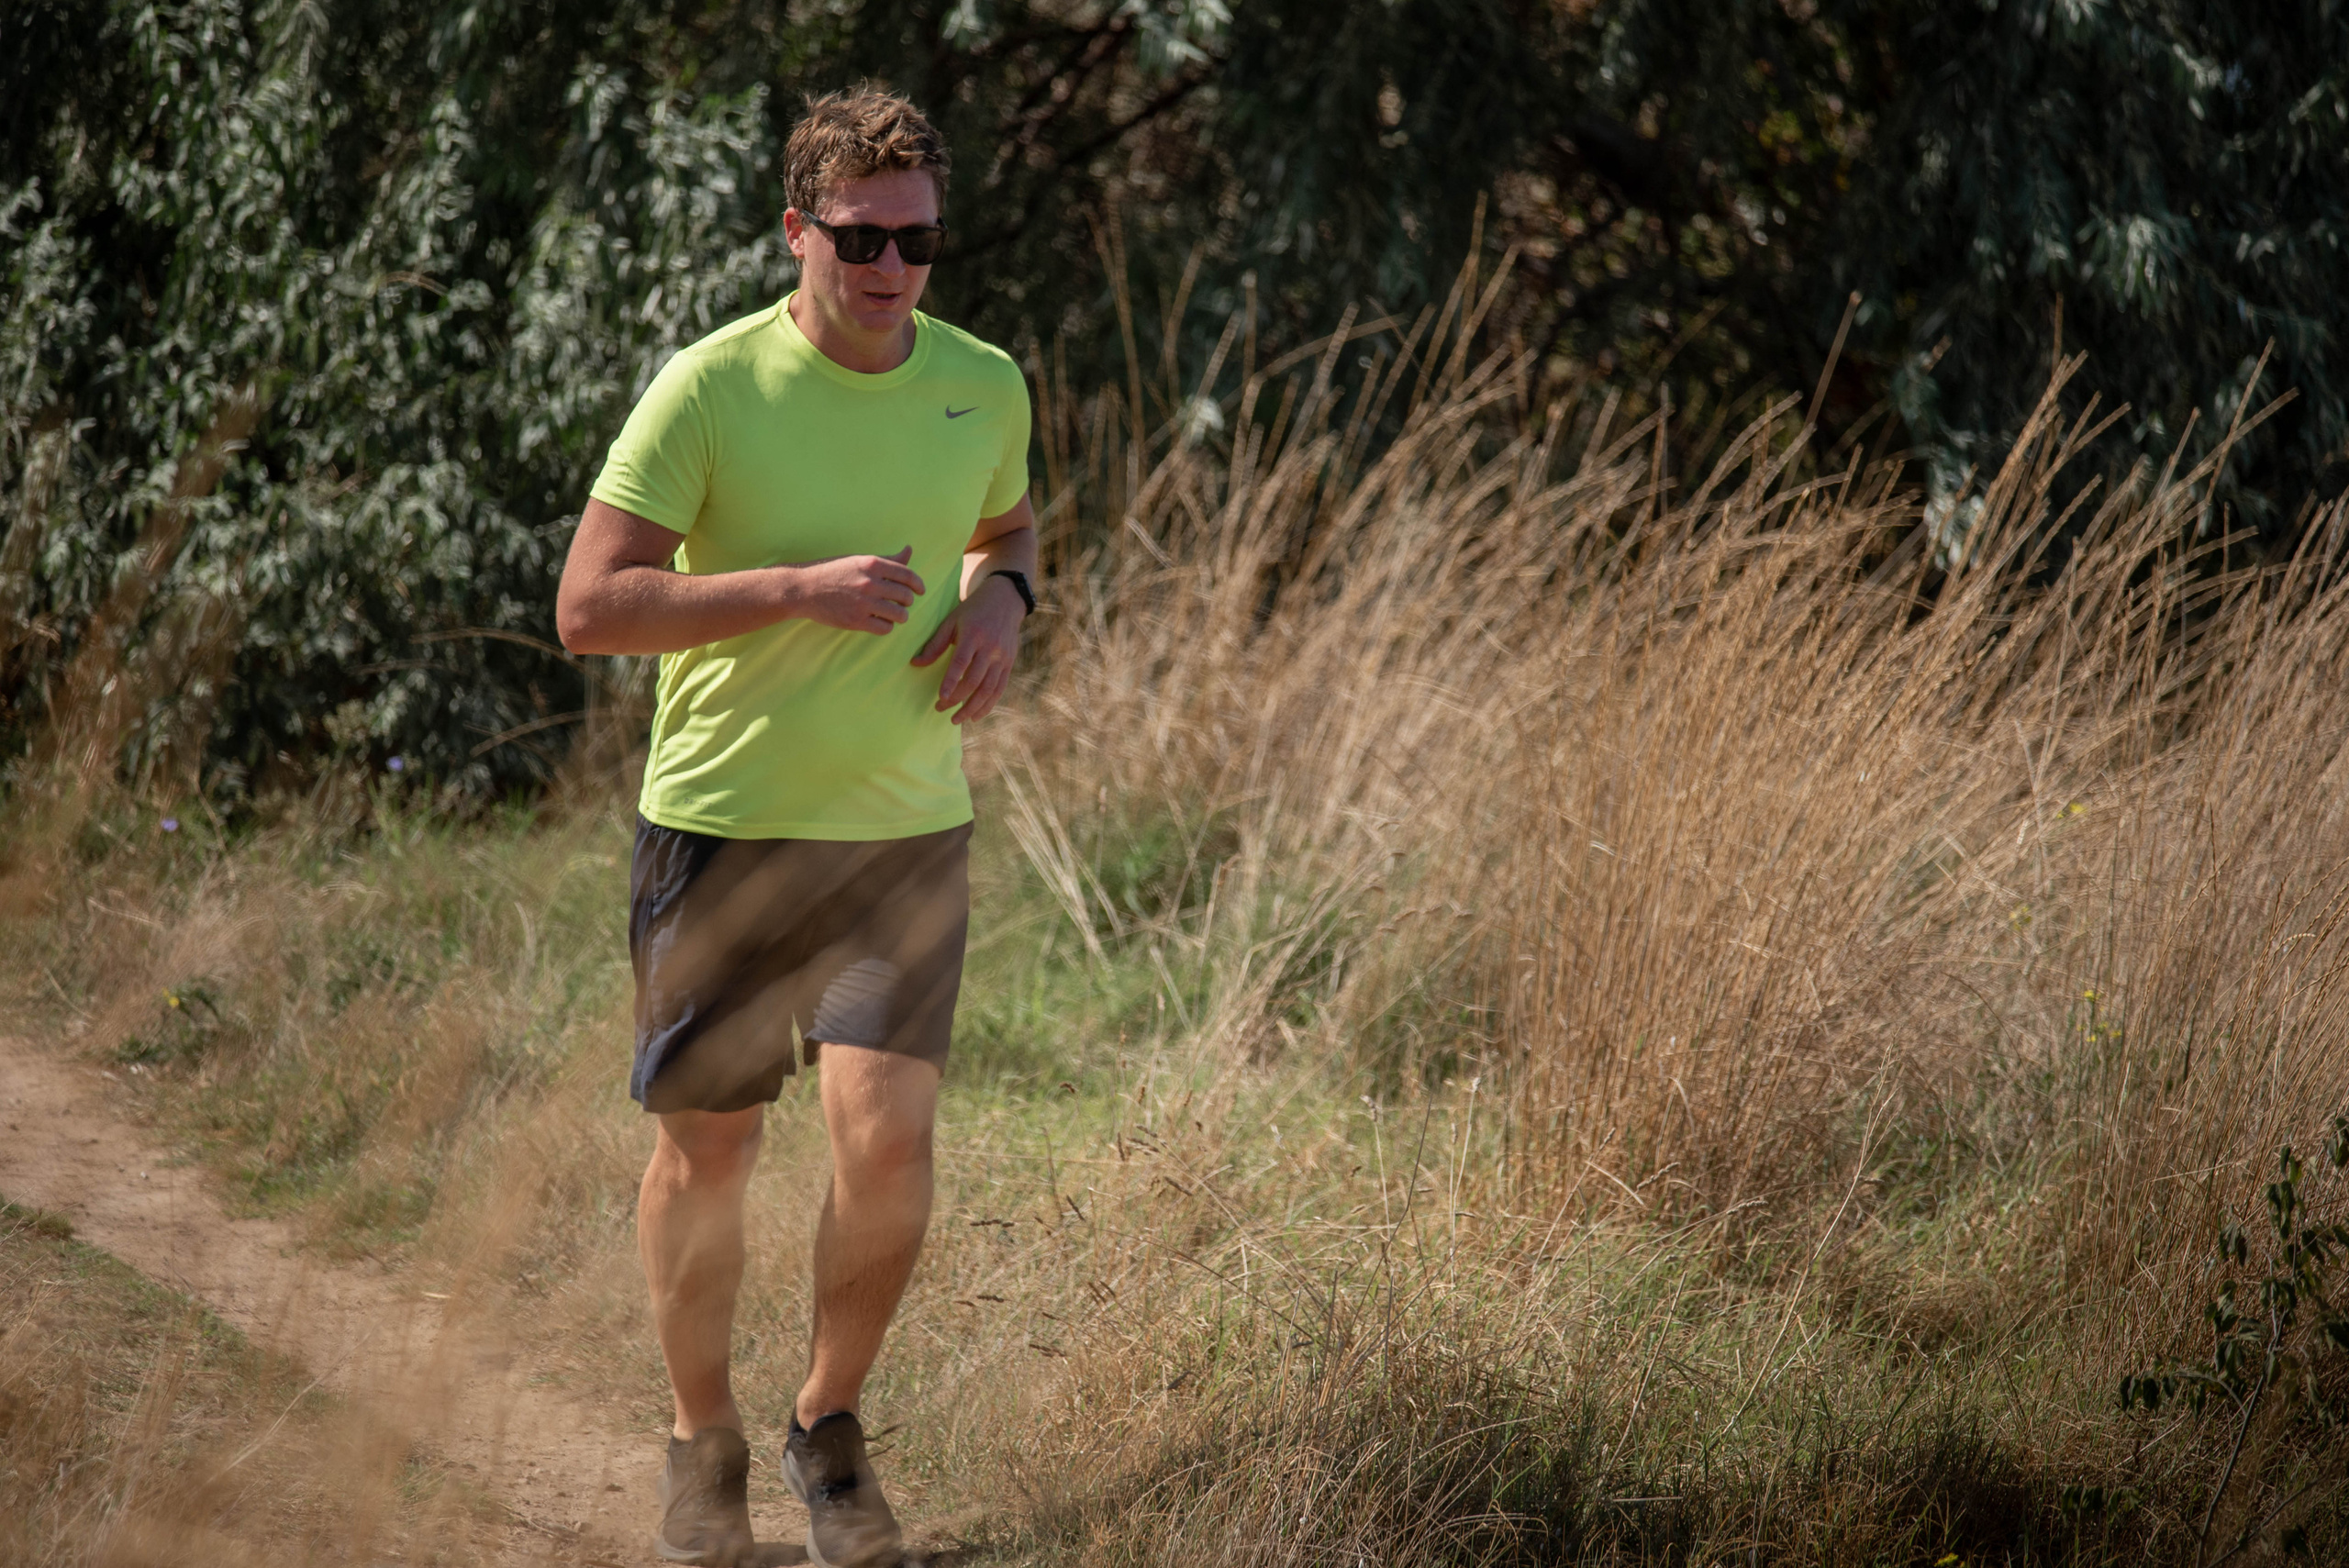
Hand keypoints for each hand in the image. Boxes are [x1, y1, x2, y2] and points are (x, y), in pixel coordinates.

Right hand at [790, 547, 923, 633]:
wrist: (804, 589)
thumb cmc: (833, 572)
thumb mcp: (859, 560)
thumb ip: (887, 559)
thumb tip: (910, 550)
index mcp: (872, 564)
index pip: (907, 575)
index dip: (918, 584)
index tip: (921, 590)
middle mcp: (870, 583)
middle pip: (906, 596)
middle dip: (908, 601)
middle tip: (902, 603)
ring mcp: (863, 603)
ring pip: (899, 615)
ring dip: (900, 616)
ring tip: (893, 614)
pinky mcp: (856, 621)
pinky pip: (885, 628)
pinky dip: (886, 626)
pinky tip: (880, 622)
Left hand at [911, 574, 1023, 724]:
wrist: (1005, 601)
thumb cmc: (972, 611)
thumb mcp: (951, 621)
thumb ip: (935, 644)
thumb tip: (916, 664)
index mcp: (973, 635)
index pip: (961, 663)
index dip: (951, 682)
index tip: (941, 698)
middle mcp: (991, 648)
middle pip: (974, 680)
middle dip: (957, 699)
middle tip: (940, 709)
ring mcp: (1002, 657)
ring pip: (988, 689)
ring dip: (972, 708)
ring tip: (957, 719)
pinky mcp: (1009, 664)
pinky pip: (999, 689)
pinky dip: (988, 705)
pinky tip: (975, 715)